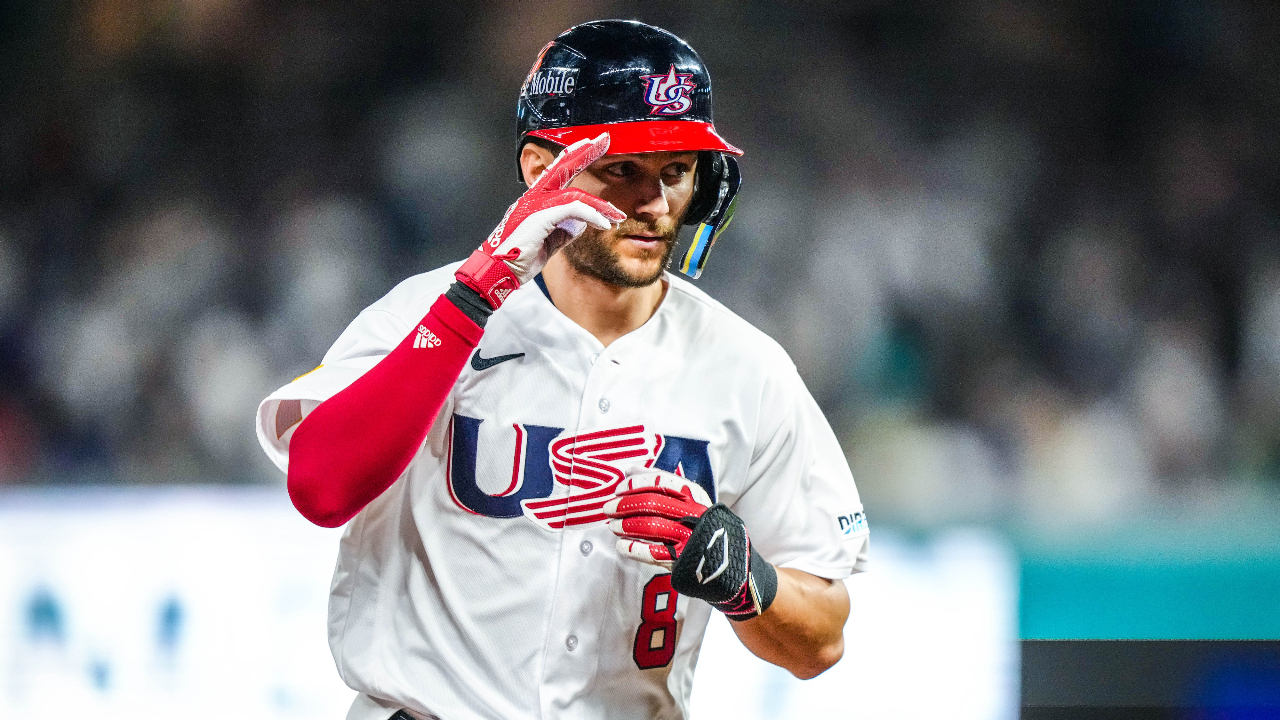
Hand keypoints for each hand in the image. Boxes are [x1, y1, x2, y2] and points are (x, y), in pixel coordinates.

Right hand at [455, 133, 624, 307]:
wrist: (499, 272)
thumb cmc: (519, 258)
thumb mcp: (551, 240)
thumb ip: (567, 228)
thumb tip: (584, 223)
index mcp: (536, 200)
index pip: (558, 173)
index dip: (574, 157)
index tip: (591, 145)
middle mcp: (534, 196)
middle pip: (562, 167)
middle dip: (585, 151)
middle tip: (604, 138)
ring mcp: (534, 204)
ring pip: (574, 194)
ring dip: (600, 204)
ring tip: (617, 215)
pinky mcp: (539, 215)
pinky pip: (572, 208)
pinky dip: (591, 214)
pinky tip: (604, 224)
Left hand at [604, 469, 777, 620]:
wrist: (733, 564)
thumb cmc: (704, 526)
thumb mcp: (692, 500)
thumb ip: (662, 484)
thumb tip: (629, 468)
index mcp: (696, 496)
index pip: (660, 483)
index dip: (635, 484)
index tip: (618, 488)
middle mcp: (694, 514)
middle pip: (652, 504)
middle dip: (624, 505)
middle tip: (608, 509)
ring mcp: (690, 538)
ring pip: (651, 527)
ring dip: (625, 526)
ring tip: (613, 527)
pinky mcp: (684, 560)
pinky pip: (652, 553)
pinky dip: (633, 549)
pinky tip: (621, 546)